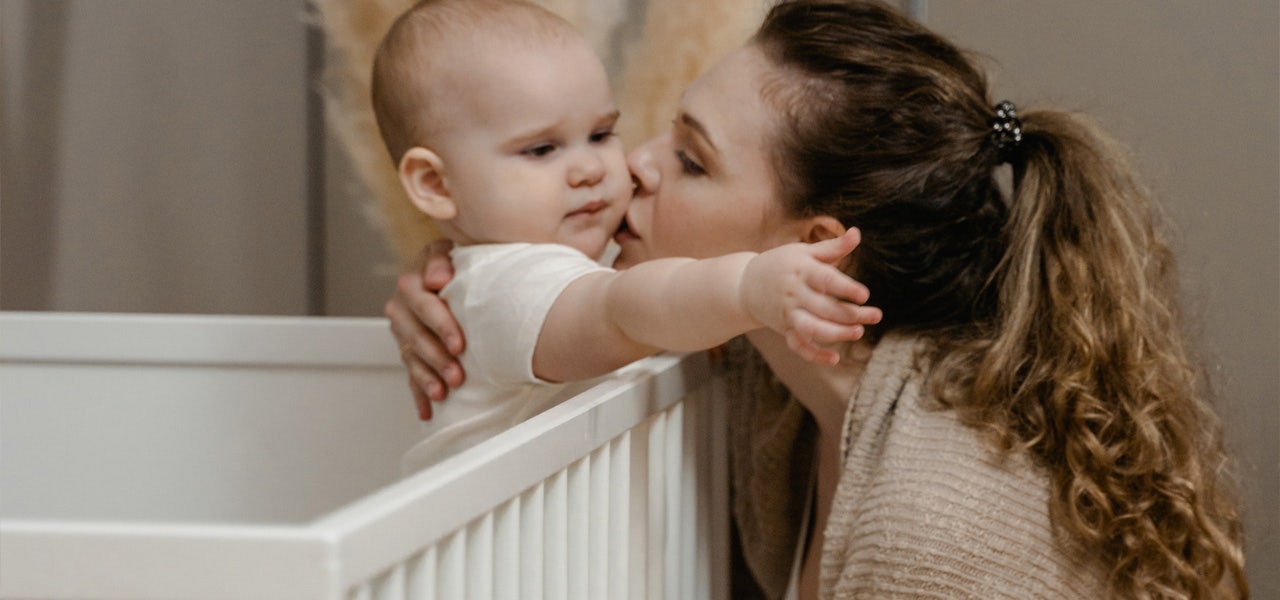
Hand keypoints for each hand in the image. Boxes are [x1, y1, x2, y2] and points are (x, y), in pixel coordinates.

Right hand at [385, 239, 466, 418]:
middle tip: (457, 374)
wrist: (456, 276)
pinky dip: (419, 393)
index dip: (441, 325)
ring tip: (444, 392)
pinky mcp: (409, 350)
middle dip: (436, 357)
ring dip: (427, 377)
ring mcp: (403, 330)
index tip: (460, 344)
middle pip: (415, 335)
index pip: (422, 304)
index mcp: (413, 281)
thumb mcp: (455, 252)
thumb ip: (443, 260)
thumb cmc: (462, 264)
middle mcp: (402, 306)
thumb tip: (436, 278)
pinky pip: (410, 374)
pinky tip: (427, 411)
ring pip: (412, 357)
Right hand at [740, 228, 881, 364]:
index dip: (844, 287)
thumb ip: (832, 247)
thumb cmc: (782, 264)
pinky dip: (814, 355)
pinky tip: (835, 359)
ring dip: (835, 334)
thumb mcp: (804, 252)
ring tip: (858, 332)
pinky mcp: (785, 329)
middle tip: (875, 315)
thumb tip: (857, 233)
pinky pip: (798, 346)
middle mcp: (794, 293)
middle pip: (824, 307)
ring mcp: (788, 313)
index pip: (824, 279)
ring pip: (811, 328)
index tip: (864, 295)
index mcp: (801, 270)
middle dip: (850, 314)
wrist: (745, 284)